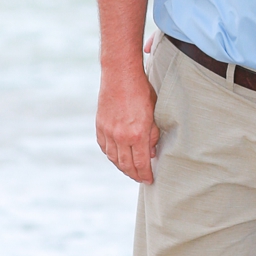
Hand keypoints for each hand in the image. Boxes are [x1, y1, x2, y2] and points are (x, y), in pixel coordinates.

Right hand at [96, 67, 159, 183]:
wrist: (120, 75)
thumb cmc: (141, 91)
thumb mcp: (154, 113)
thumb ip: (153, 135)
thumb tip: (152, 153)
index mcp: (138, 134)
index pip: (141, 163)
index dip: (145, 175)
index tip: (149, 180)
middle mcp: (121, 136)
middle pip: (126, 165)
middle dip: (134, 174)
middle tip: (140, 178)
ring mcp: (108, 132)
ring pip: (114, 158)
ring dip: (122, 167)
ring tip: (130, 170)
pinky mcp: (100, 126)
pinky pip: (105, 147)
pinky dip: (111, 155)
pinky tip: (117, 157)